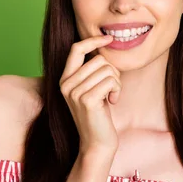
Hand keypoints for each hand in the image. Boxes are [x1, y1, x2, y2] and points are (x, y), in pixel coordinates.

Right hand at [59, 34, 121, 154]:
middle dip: (113, 71)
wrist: (97, 142)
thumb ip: (92, 69)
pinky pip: (111, 81)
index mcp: (65, 78)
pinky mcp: (86, 100)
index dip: (93, 40)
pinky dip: (117, 89)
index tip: (109, 39)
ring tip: (111, 96)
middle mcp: (65, 84)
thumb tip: (105, 43)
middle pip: (99, 59)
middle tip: (111, 88)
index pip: (76, 48)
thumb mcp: (92, 88)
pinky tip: (112, 102)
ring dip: (116, 82)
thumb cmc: (99, 114)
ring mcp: (74, 92)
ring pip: (107, 69)